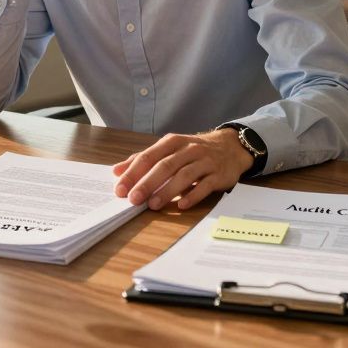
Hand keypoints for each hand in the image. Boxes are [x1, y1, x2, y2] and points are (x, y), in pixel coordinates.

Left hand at [112, 129, 253, 210]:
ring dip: (167, 191)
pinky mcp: (219, 174)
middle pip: (165, 166)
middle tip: (133, 199)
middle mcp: (188, 149)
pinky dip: (193, 195)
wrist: (231, 146)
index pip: (148, 157)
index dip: (133, 173)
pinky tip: (182, 205)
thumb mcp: (170, 149)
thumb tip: (117, 170)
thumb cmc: (194, 150)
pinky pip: (205, 185)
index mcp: (172, 142)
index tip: (120, 189)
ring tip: (152, 204)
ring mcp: (205, 162)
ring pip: (184, 176)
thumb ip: (144, 159)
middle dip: (147, 183)